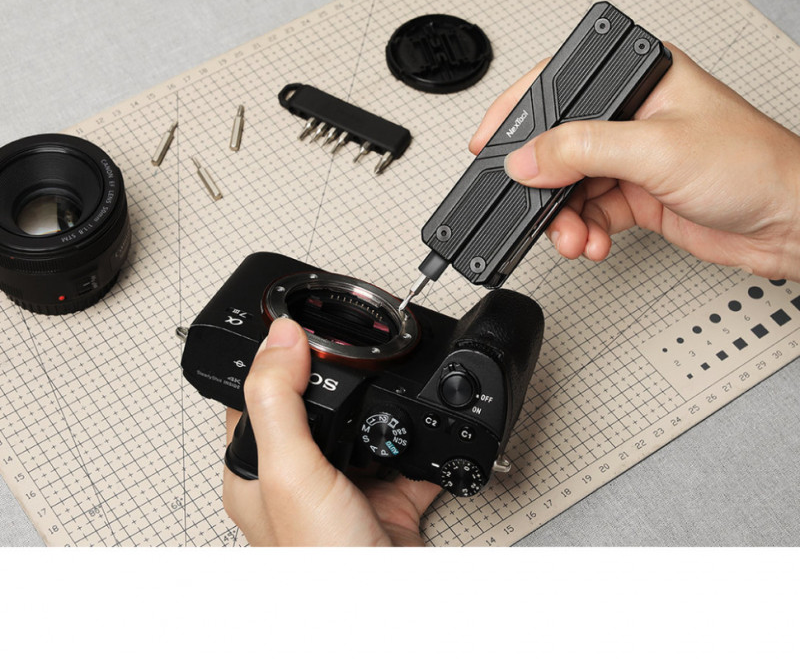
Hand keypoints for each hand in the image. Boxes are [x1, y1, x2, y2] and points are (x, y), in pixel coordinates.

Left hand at [222, 317, 440, 545]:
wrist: (389, 617)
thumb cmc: (323, 566)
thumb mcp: (291, 472)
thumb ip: (279, 401)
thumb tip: (280, 336)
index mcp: (258, 468)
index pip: (255, 395)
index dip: (273, 357)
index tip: (297, 323)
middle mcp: (299, 477)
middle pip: (317, 404)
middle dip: (340, 375)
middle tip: (356, 343)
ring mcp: (345, 487)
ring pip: (365, 425)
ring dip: (385, 403)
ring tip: (395, 377)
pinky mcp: (387, 498)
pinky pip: (409, 454)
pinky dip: (426, 439)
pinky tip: (433, 423)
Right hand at [469, 46, 799, 281]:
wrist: (791, 224)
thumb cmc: (755, 166)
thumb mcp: (657, 149)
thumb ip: (582, 150)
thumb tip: (526, 159)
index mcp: (638, 77)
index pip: (559, 84)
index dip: (517, 114)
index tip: (487, 146)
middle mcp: (630, 114)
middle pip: (558, 144)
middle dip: (543, 183)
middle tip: (531, 204)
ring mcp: (631, 156)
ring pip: (569, 185)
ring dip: (562, 217)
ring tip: (571, 236)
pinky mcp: (635, 193)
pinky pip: (588, 212)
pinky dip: (582, 231)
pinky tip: (592, 242)